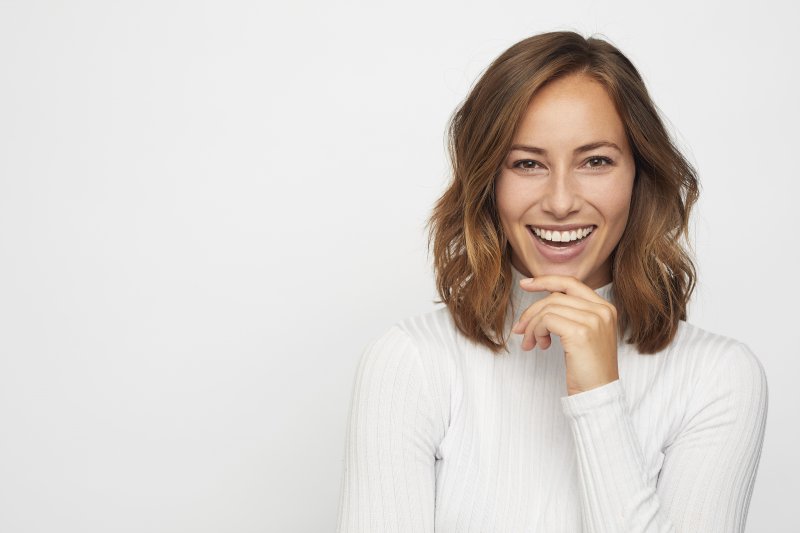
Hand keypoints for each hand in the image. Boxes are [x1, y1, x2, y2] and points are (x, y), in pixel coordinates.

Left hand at [510, 275, 619, 395]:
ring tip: (530, 343)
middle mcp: (602, 310)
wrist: (598, 394)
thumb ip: (570, 315)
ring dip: (532, 325)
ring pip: (548, 308)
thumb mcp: (583, 336)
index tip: (525, 284)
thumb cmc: (588, 369)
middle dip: (532, 311)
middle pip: (555, 296)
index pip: (571, 283)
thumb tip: (539, 305)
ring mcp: (593, 320)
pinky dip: (536, 331)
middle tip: (520, 329)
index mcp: (605, 308)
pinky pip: (546, 320)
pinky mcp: (580, 332)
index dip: (545, 281)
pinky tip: (539, 345)